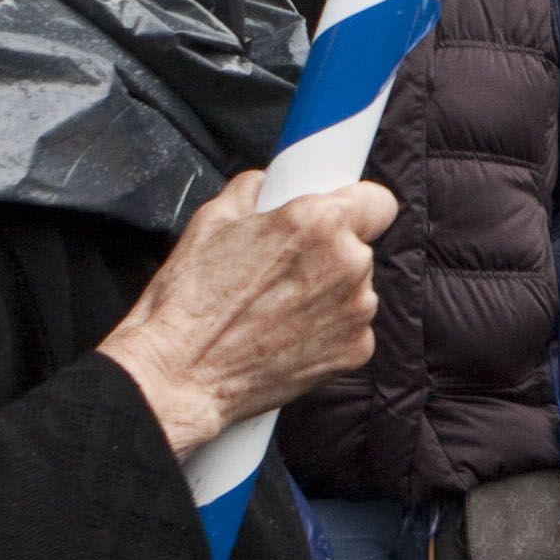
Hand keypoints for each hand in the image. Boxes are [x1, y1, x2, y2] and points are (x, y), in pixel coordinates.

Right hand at [97, 173, 396, 457]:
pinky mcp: (355, 352)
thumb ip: (254, 190)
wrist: (181, 375)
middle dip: (329, 254)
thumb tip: (266, 185)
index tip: (341, 217)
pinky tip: (285, 336)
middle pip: (359, 247)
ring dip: (328, 294)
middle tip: (283, 271)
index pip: (378, 200)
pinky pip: (351, 329)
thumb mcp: (212, 220)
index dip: (357, 206)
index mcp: (320, 222)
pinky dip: (327, 332)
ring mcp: (357, 312)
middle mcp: (349, 264)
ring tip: (276, 309)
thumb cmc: (192, 301)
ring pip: (356, 290)